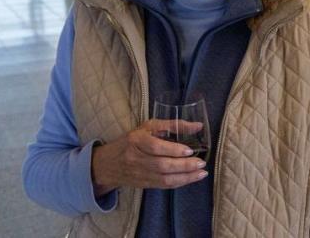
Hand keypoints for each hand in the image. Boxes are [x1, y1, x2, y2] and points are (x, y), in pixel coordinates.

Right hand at [91, 120, 207, 196]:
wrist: (107, 164)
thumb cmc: (131, 140)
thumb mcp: (148, 127)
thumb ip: (172, 125)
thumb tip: (198, 126)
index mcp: (136, 140)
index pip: (155, 147)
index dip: (173, 150)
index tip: (189, 150)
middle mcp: (136, 158)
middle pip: (162, 165)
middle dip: (184, 166)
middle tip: (201, 163)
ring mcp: (139, 174)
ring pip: (164, 178)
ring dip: (185, 177)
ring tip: (201, 173)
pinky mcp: (143, 184)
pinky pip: (163, 186)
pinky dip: (179, 183)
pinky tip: (191, 178)